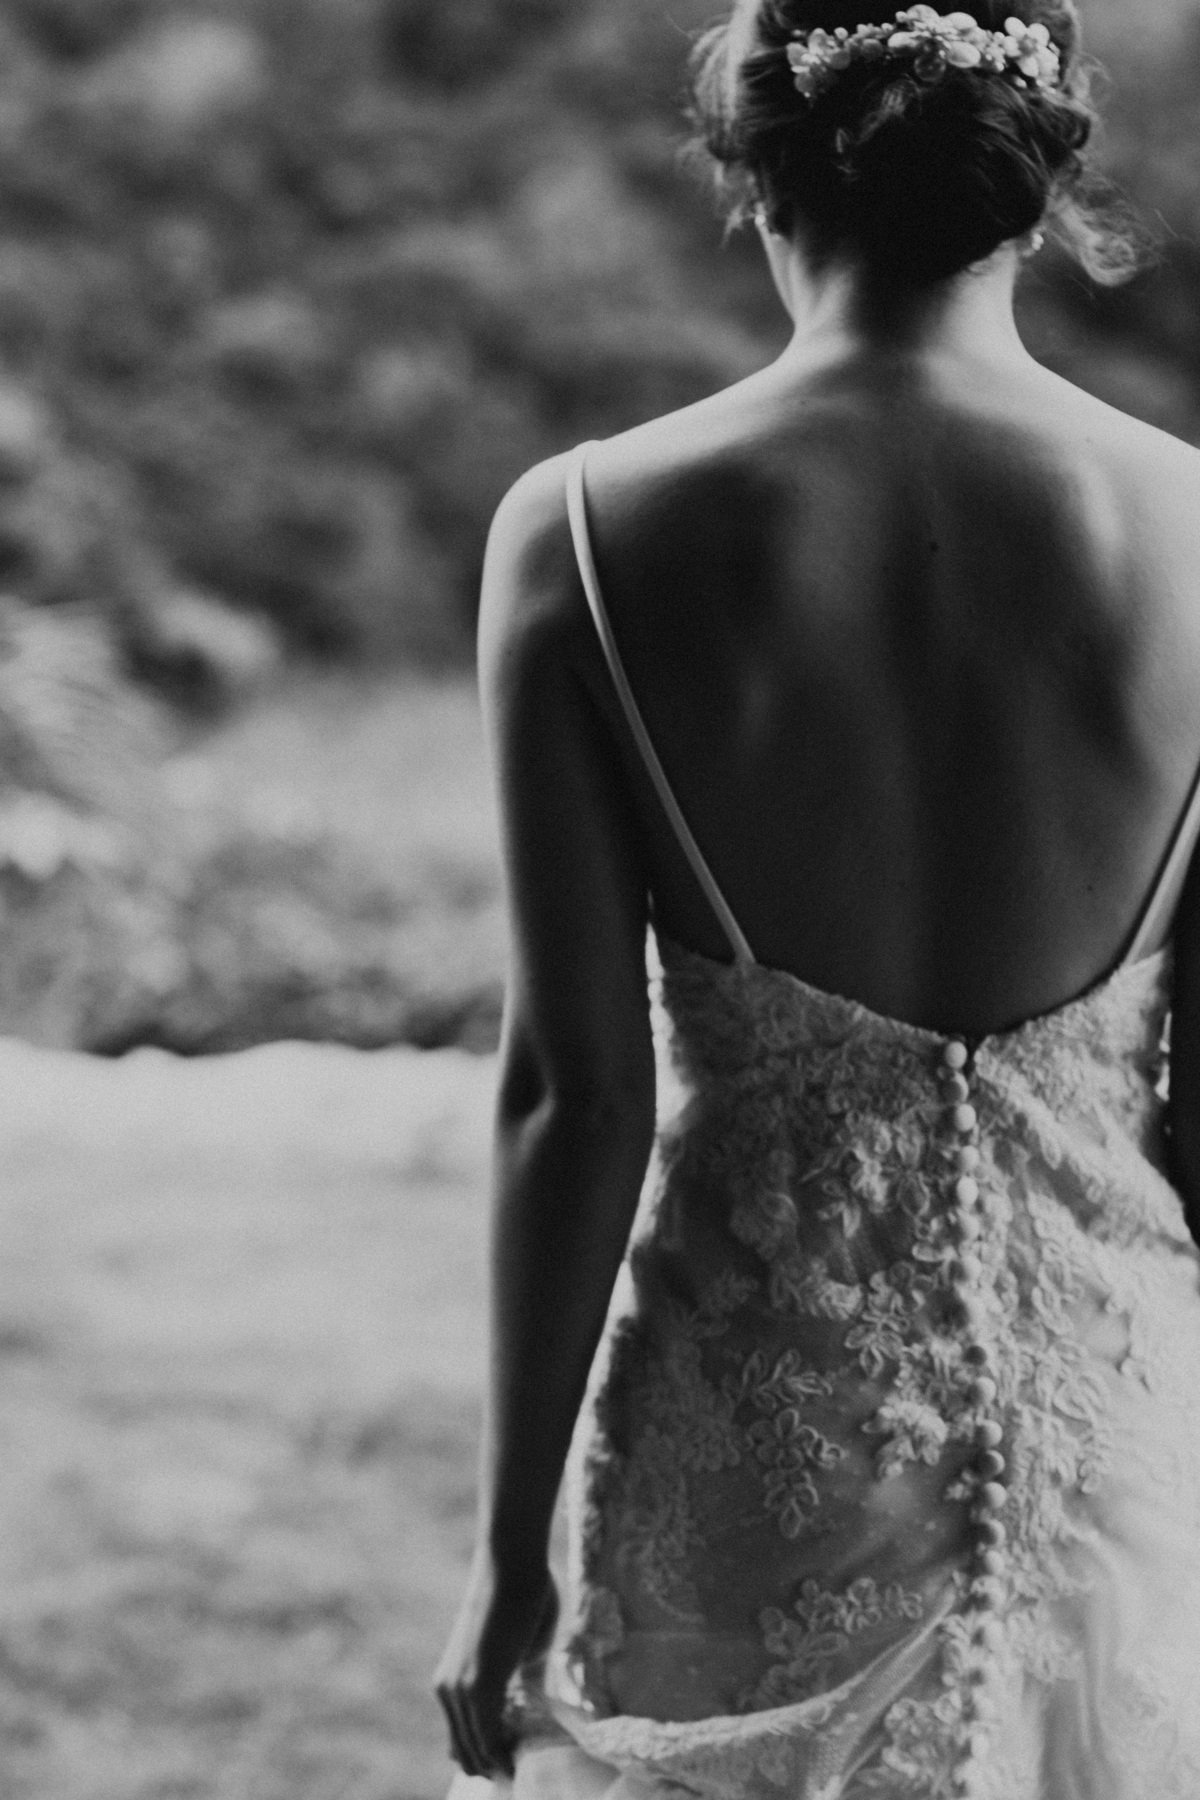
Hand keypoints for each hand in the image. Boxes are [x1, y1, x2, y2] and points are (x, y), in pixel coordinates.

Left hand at [434, 1551, 558, 1778]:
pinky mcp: (478, 1687)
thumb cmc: (521, 1592)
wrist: (512, 1563)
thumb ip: (519, 1676)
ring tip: (516, 1775)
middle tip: (512, 1778)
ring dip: (495, 1763)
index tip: (504, 1768)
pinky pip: (487, 1737)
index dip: (481, 1755)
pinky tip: (515, 1765)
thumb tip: (531, 1697)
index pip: (461, 1735)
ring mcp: (461, 1689)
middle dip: (487, 1765)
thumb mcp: (518, 1647)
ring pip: (474, 1747)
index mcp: (451, 1680)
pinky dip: (502, 1754)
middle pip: (463, 1749)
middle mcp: (448, 1689)